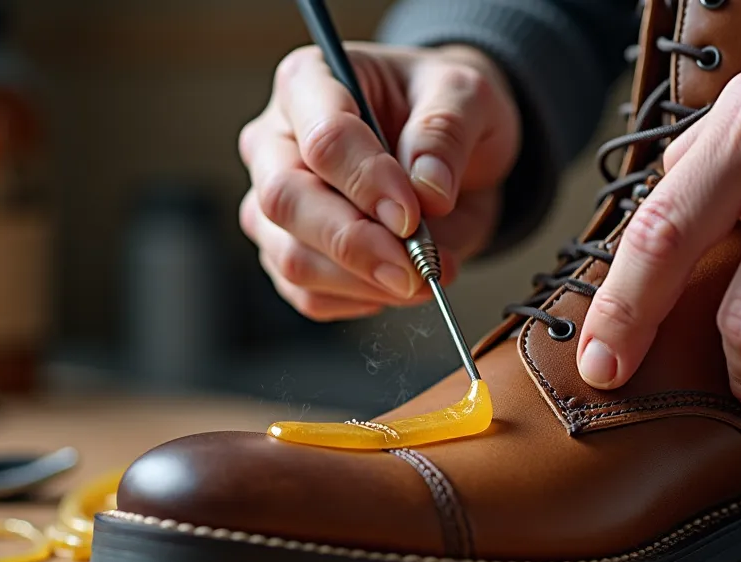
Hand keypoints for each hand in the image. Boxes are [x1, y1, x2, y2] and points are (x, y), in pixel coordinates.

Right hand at [238, 43, 520, 320]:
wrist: (450, 150)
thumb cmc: (443, 109)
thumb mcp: (464, 95)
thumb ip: (446, 132)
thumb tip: (427, 190)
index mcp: (309, 83)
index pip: (321, 139)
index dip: (366, 181)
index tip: (414, 213)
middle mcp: (275, 142)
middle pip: (286, 201)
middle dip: (355, 242)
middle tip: (416, 266)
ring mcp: (276, 203)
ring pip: (291, 257)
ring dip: (362, 281)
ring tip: (424, 276)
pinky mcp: (290, 252)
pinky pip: (309, 295)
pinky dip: (359, 300)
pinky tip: (399, 285)